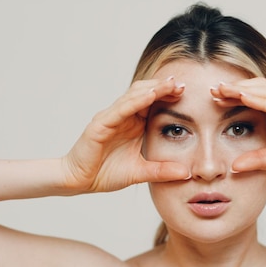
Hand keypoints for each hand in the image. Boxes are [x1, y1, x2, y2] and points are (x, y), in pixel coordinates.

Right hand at [62, 77, 189, 192]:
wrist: (79, 181)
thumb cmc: (105, 173)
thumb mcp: (140, 172)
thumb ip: (162, 171)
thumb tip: (187, 173)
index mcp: (133, 123)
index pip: (152, 103)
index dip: (168, 96)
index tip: (186, 93)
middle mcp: (122, 116)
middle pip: (144, 93)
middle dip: (163, 88)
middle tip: (182, 85)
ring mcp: (111, 118)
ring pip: (133, 96)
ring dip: (152, 89)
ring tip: (170, 85)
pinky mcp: (100, 124)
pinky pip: (120, 109)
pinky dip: (135, 101)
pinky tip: (150, 95)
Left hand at [211, 78, 265, 173]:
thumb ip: (258, 159)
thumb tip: (234, 166)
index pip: (256, 94)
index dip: (236, 93)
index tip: (214, 95)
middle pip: (259, 88)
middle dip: (235, 88)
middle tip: (212, 88)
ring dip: (244, 90)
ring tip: (224, 90)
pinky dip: (263, 101)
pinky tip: (246, 98)